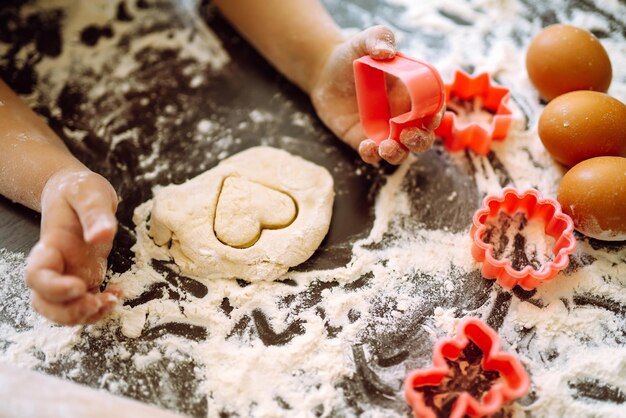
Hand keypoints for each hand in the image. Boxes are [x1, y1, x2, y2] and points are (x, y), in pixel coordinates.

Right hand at [25, 170, 119, 324]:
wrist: (78, 191)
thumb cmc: (80, 189)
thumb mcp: (89, 192)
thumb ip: (95, 213)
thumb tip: (102, 235)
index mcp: (50, 245)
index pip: (37, 276)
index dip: (54, 288)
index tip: (79, 287)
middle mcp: (56, 265)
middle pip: (45, 302)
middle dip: (69, 312)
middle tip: (97, 303)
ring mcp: (69, 273)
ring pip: (63, 309)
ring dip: (84, 315)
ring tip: (111, 302)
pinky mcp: (86, 277)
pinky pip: (85, 302)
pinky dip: (99, 308)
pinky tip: (117, 294)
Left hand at [311, 25, 444, 164]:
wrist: (325, 71)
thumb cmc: (352, 54)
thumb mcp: (365, 40)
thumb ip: (379, 38)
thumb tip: (387, 52)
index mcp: (411, 92)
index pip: (432, 108)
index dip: (436, 115)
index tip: (431, 117)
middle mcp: (402, 115)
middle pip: (422, 136)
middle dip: (420, 141)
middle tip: (407, 135)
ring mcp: (384, 130)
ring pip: (401, 151)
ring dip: (399, 154)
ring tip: (387, 147)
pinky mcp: (364, 139)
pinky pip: (374, 156)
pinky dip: (374, 156)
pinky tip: (367, 147)